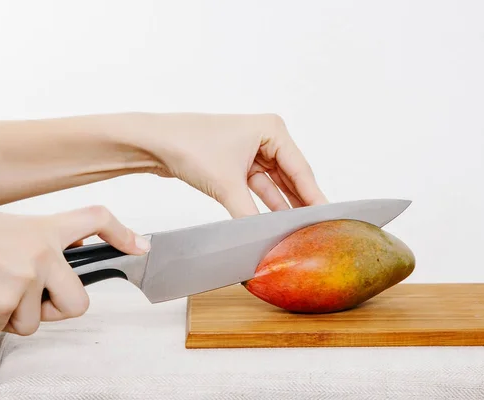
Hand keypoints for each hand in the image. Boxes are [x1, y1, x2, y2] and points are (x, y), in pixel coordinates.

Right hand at [0, 206, 148, 335]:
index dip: (123, 233)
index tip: (140, 247)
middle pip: (79, 303)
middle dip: (53, 311)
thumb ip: (42, 241)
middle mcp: (42, 251)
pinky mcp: (6, 301)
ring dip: (8, 316)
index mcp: (44, 228)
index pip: (96, 218)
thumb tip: (73, 251)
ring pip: (32, 323)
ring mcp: (27, 277)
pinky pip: (2, 329)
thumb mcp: (10, 229)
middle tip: (29, 300)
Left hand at [139, 113, 327, 217]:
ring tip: (298, 230)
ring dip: (282, 206)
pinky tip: (275, 222)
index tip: (329, 217)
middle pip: (291, 178)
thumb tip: (265, 240)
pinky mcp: (238, 165)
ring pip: (275, 185)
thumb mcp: (227, 184)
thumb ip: (250, 214)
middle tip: (316, 229)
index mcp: (272, 129)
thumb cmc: (189, 146)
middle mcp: (266, 137)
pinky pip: (258, 188)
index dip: (314, 197)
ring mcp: (252, 151)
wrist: (154, 143)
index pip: (301, 170)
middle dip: (299, 203)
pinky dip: (264, 205)